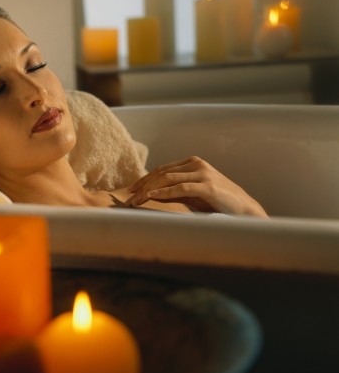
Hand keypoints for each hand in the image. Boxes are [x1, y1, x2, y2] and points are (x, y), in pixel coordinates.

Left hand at [125, 156, 267, 217]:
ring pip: (168, 179)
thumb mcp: (192, 194)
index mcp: (192, 163)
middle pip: (162, 173)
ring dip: (148, 190)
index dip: (145, 179)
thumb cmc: (217, 203)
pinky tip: (151, 197)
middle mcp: (196, 164)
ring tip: (135, 200)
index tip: (131, 190)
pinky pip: (181, 188)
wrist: (244, 209)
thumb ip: (175, 190)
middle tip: (129, 198)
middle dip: (143, 185)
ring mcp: (203, 173)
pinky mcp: (208, 186)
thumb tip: (151, 194)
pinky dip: (164, 193)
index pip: (162, 169)